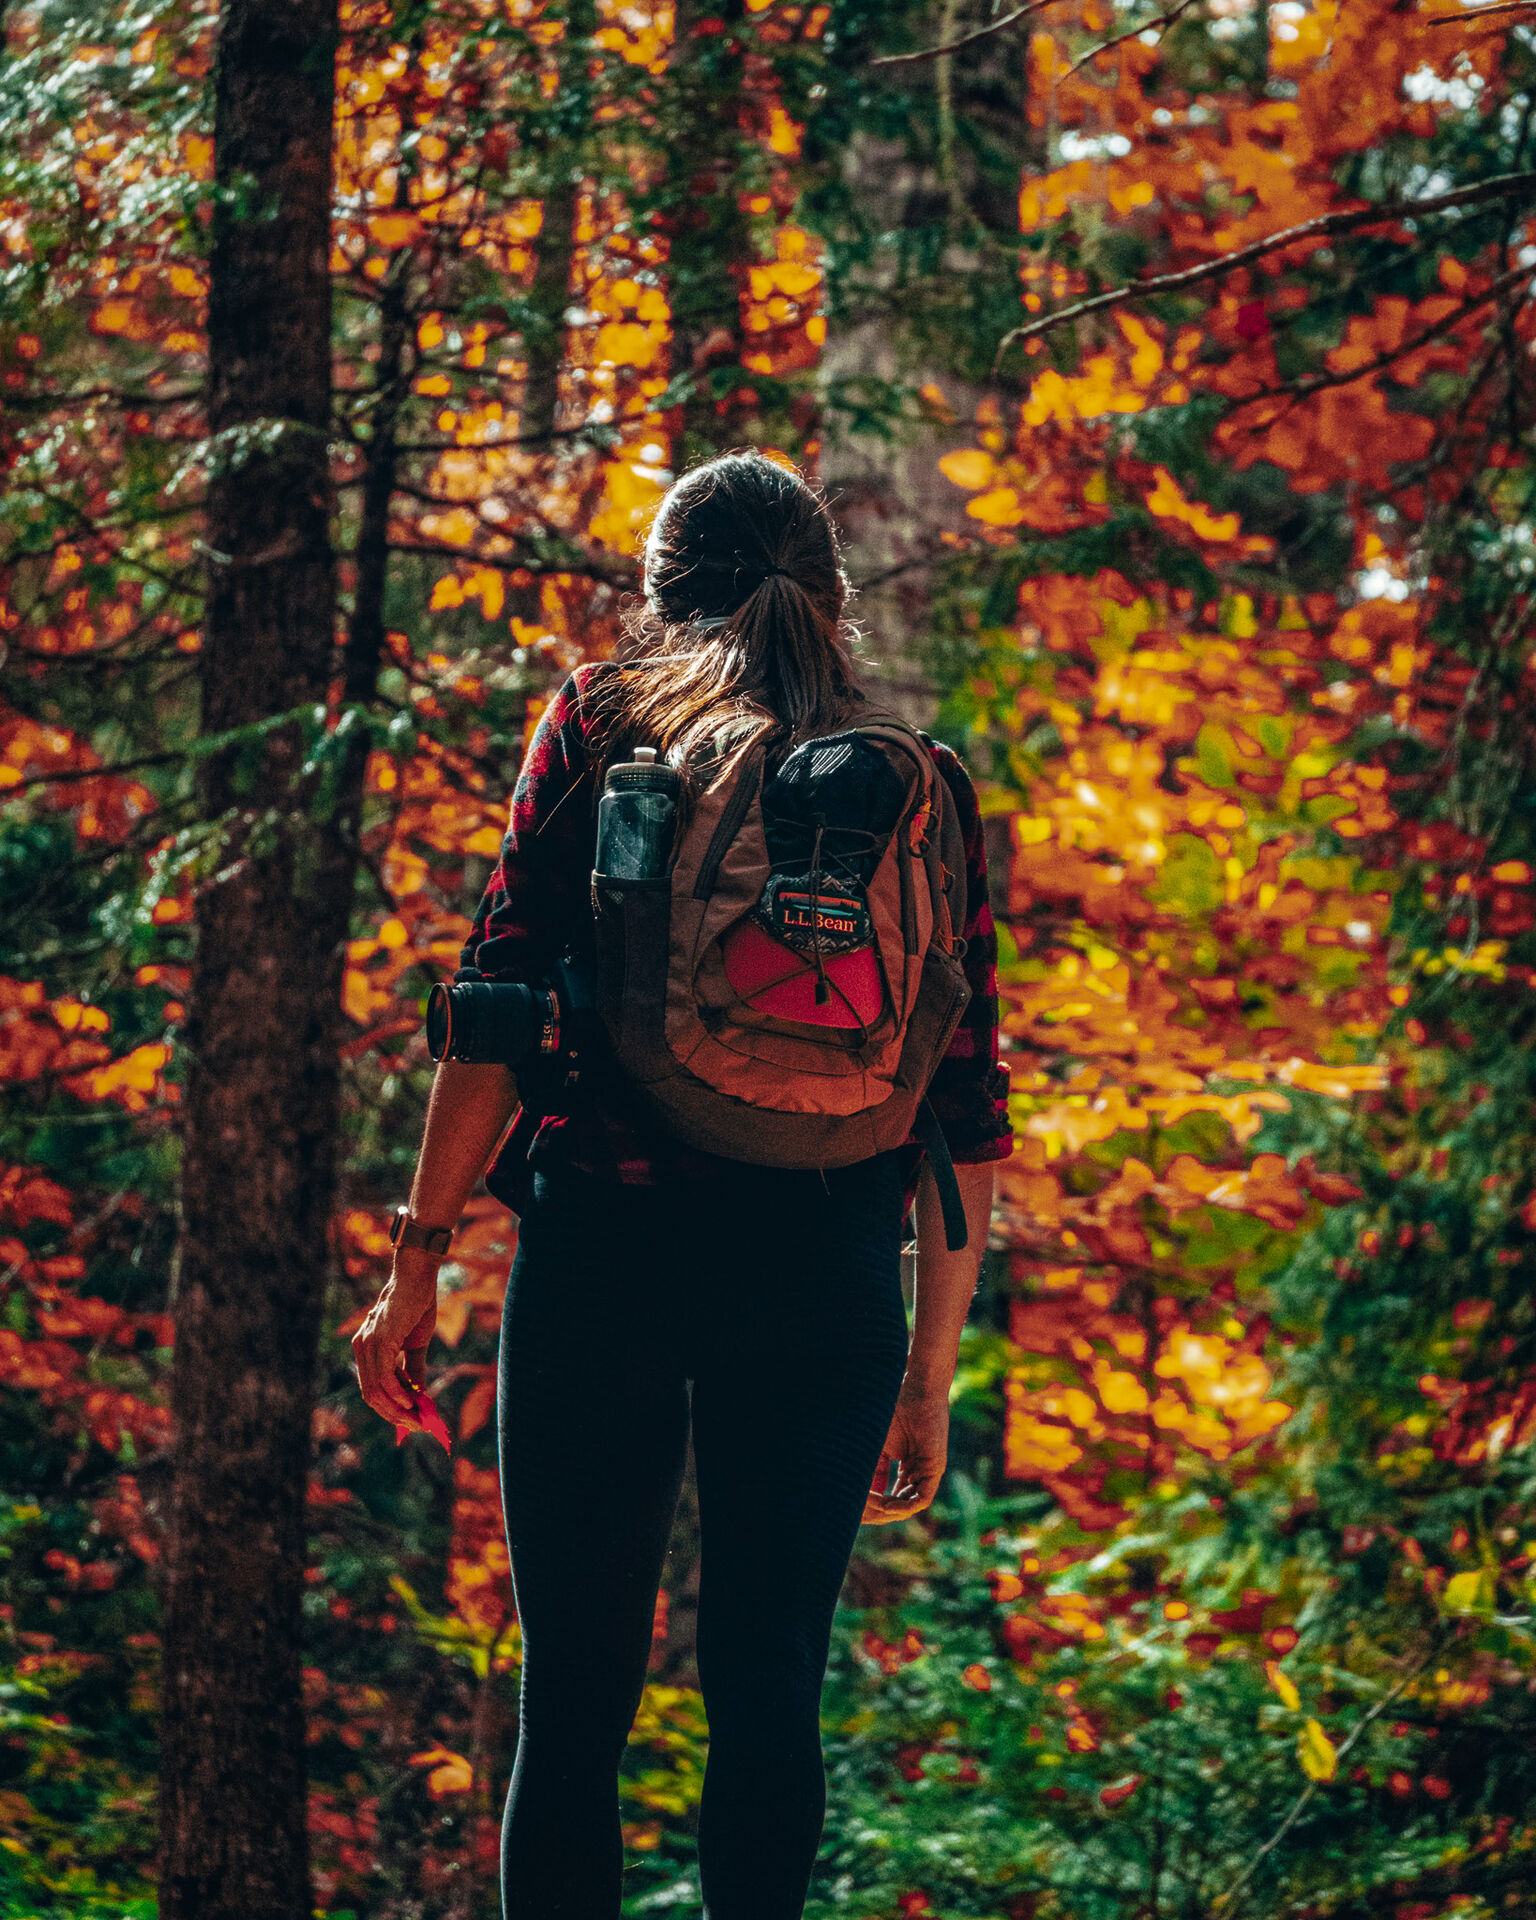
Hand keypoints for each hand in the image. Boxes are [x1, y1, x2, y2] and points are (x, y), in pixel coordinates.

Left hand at [351, 1248, 439, 1431]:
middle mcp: (361, 1348)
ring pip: (376, 1390)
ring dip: (397, 1409)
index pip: (372, 1388)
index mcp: (366, 1348)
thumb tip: (420, 1397)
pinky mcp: (380, 1342)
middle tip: (415, 1426)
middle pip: (371, 1395)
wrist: (417, 1278)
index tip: (411, 1421)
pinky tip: (412, 1401)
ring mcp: (368, 1345)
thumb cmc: (417, 1306)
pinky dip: (397, 1394)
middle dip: (393, 1414)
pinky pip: (385, 1378)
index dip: (390, 1408)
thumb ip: (414, 1370)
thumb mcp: (416, 1345)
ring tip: (417, 1418)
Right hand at [862, 1379, 949, 1524]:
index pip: (892, 1494)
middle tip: (862, 1513)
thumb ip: (871, 1468)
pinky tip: (887, 1504)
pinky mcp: (935, 1469)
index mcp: (906, 1465)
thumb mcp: (877, 1446)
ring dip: (891, 1510)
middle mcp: (918, 1471)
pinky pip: (922, 1498)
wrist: (916, 1393)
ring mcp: (927, 1471)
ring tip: (873, 1508)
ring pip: (910, 1504)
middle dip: (881, 1510)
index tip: (856, 1507)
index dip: (875, 1503)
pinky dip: (904, 1506)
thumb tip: (856, 1490)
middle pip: (900, 1502)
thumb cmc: (895, 1412)